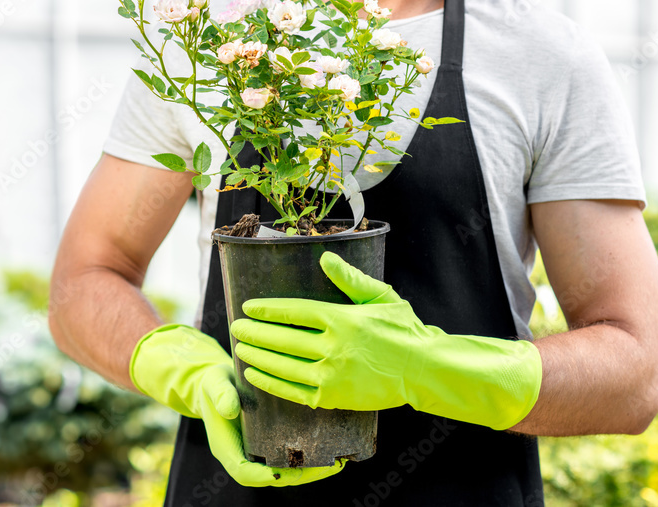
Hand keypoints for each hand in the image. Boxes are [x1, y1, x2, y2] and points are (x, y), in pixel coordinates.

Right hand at [129, 324, 346, 485]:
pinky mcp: (270, 442)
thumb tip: (230, 410)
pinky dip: (308, 456)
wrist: (218, 382)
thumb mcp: (214, 384)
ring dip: (311, 470)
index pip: (245, 473)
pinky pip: (289, 456)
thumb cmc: (214, 383)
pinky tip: (329, 446)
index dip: (265, 476)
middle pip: (272, 477)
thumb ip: (220, 395)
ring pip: (285, 470)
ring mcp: (258, 451)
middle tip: (330, 466)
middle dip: (301, 476)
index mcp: (227, 448)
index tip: (287, 472)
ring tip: (337, 461)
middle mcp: (244, 454)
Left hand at [229, 253, 542, 429]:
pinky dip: (270, 382)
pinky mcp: (332, 398)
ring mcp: (331, 375)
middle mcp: (333, 347)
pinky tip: (254, 374)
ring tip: (239, 348)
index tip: (249, 308)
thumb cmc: (403, 330)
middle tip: (235, 328)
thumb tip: (324, 258)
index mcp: (342, 319)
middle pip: (282, 339)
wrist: (423, 371)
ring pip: (282, 365)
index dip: (268, 310)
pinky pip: (292, 390)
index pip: (294, 311)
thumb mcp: (380, 297)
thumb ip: (350, 279)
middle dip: (254, 333)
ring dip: (257, 356)